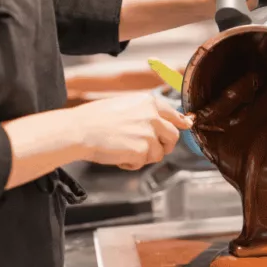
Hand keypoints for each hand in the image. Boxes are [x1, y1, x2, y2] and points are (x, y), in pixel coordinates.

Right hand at [72, 93, 192, 169]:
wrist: (79, 130)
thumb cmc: (95, 118)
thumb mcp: (125, 105)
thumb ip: (147, 113)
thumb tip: (169, 120)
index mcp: (149, 102)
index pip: (174, 115)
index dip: (181, 123)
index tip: (186, 126)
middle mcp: (153, 117)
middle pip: (173, 137)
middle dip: (164, 146)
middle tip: (148, 149)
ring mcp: (149, 134)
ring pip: (159, 153)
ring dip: (144, 156)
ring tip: (124, 149)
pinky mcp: (142, 151)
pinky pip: (143, 163)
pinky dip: (132, 164)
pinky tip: (118, 156)